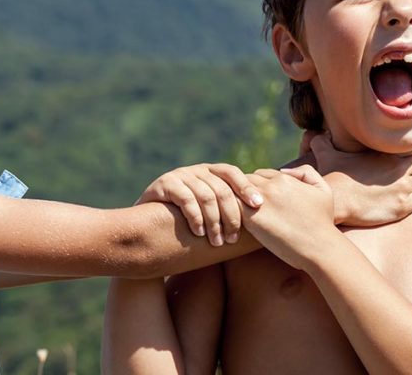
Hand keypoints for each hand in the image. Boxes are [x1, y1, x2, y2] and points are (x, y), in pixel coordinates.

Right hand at [139, 163, 263, 246]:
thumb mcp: (209, 211)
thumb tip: (264, 215)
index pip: (233, 173)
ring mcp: (180, 175)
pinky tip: (199, 233)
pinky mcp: (164, 184)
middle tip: (233, 239)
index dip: (247, 187)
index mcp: (210, 172)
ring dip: (214, 221)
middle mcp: (197, 170)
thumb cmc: (186, 223)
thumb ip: (228, 208)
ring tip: (216, 241)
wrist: (146, 227)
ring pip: (206, 195)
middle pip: (221, 188)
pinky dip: (195, 217)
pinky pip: (186, 199)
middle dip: (231, 215)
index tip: (259, 205)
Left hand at [241, 166, 336, 268]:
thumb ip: (306, 173)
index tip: (255, 200)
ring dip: (233, 200)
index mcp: (283, 178)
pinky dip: (229, 211)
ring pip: (235, 192)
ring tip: (231, 213)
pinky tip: (232, 222)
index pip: (260, 175)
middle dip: (242, 192)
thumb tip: (283, 170)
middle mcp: (270, 186)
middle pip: (245, 181)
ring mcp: (258, 201)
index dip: (257, 186)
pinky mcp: (251, 218)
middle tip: (240, 206)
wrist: (320, 247)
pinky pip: (231, 207)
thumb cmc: (323, 223)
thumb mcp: (323, 190)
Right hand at [308, 133, 411, 226]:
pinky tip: (410, 200)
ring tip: (408, 187)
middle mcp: (399, 168)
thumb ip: (322, 140)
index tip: (407, 156)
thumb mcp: (326, 153)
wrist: (336, 201)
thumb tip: (313, 134)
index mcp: (387, 151)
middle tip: (408, 173)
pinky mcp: (403, 206)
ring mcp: (403, 187)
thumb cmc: (332, 177)